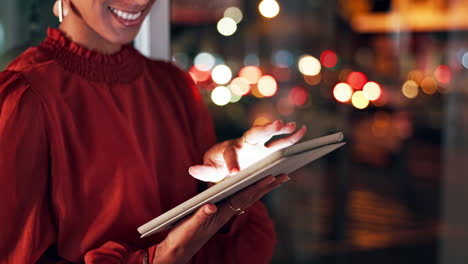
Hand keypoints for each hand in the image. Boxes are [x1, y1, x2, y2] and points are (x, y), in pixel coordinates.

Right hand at [153, 174, 289, 263]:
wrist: (178, 250)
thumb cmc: (182, 238)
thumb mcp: (189, 226)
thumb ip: (200, 216)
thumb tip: (211, 205)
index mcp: (220, 214)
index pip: (243, 198)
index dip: (257, 187)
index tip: (271, 176)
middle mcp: (225, 213)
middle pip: (250, 197)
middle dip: (267, 186)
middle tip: (285, 175)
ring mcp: (223, 213)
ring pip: (246, 198)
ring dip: (262, 189)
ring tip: (276, 179)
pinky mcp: (218, 213)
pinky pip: (238, 200)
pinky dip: (249, 192)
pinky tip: (254, 188)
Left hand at [189, 120, 306, 181]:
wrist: (225, 159)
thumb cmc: (217, 165)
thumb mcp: (209, 170)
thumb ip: (202, 171)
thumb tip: (191, 169)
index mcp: (229, 149)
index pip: (230, 155)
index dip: (232, 164)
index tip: (235, 173)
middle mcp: (245, 143)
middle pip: (254, 134)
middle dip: (265, 129)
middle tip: (276, 125)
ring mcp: (258, 145)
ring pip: (270, 135)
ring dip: (280, 130)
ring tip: (291, 125)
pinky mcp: (268, 150)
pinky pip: (281, 142)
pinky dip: (291, 136)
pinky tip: (302, 130)